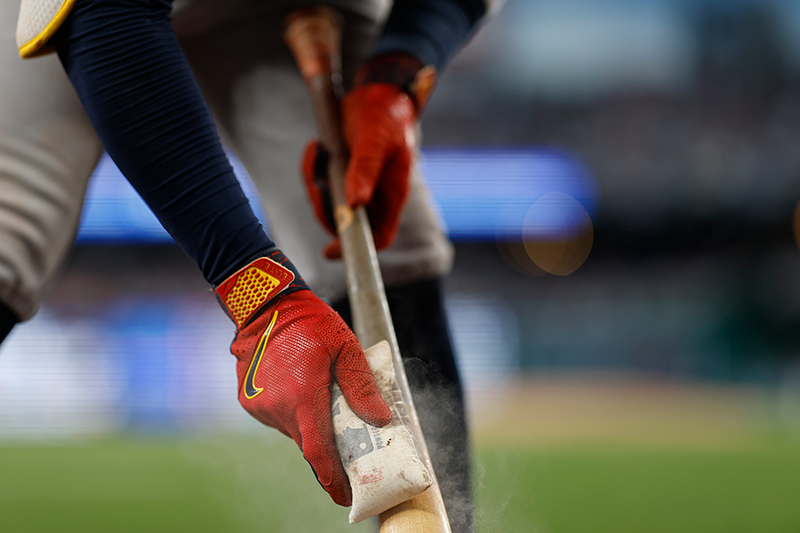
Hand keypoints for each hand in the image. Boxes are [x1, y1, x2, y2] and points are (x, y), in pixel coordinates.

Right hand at [215, 255, 391, 505]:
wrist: (263, 305)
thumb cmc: (310, 322)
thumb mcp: (346, 347)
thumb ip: (362, 386)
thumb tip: (381, 420)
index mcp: (303, 396)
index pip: (318, 452)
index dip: (332, 479)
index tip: (346, 496)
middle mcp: (277, 407)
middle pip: (308, 443)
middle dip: (328, 451)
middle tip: (349, 451)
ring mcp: (259, 406)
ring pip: (293, 430)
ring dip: (310, 425)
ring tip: (323, 402)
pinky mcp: (248, 402)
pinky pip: (278, 417)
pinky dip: (293, 412)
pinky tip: (300, 390)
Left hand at [302, 80, 417, 258]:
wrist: (377, 93)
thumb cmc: (385, 115)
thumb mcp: (374, 138)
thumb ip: (365, 169)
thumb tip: (355, 203)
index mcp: (392, 194)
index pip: (380, 236)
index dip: (359, 248)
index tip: (331, 251)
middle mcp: (375, 196)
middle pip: (347, 224)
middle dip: (325, 210)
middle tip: (315, 185)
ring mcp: (357, 186)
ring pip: (329, 204)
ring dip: (314, 183)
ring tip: (316, 152)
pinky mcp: (341, 174)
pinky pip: (321, 184)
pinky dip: (312, 169)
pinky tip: (316, 147)